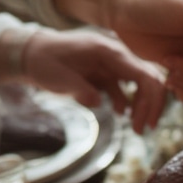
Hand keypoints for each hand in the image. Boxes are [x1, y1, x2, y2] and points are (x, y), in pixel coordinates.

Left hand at [21, 29, 166, 132]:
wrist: (31, 55)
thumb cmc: (43, 62)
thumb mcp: (58, 78)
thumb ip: (80, 89)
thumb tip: (99, 103)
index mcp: (108, 52)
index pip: (144, 75)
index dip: (151, 100)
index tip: (147, 123)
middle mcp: (116, 56)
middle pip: (149, 80)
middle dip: (150, 106)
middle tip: (143, 130)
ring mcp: (113, 64)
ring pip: (141, 85)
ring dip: (142, 107)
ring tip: (135, 128)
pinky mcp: (107, 74)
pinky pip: (127, 89)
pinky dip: (129, 104)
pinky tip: (121, 115)